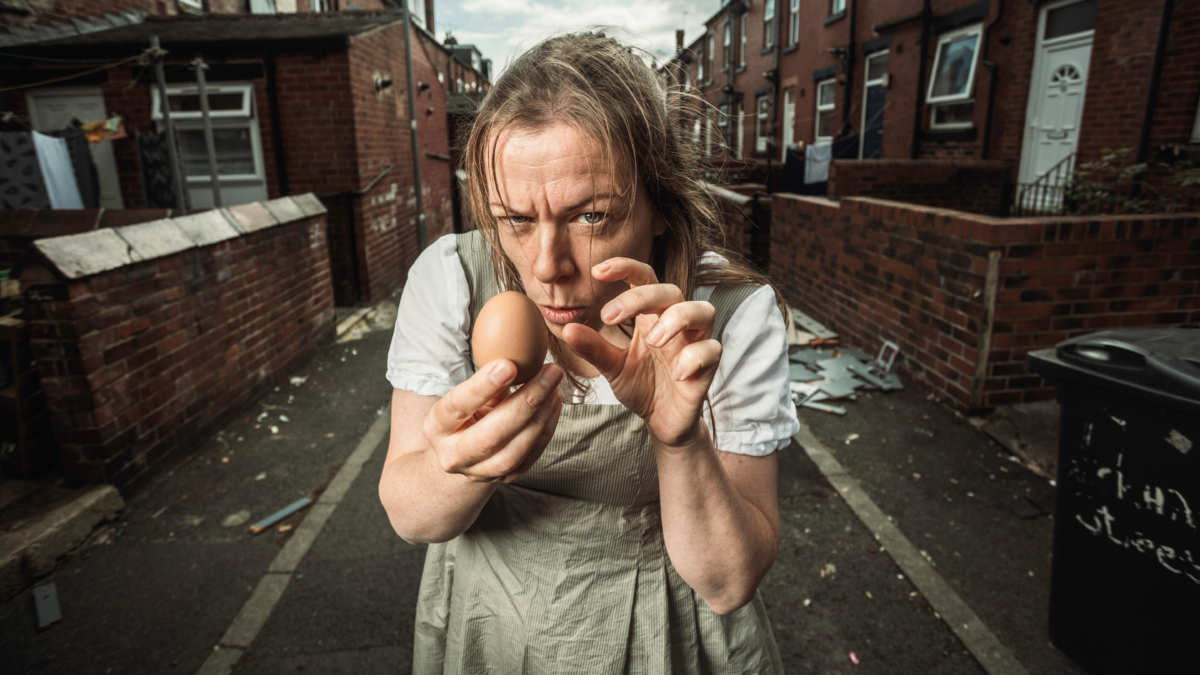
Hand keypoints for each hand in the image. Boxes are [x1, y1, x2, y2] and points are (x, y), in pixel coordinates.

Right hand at [423, 360, 562, 482]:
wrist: (462, 453)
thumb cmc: (466, 412)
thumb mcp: (466, 395)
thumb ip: (489, 380)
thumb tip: (520, 354)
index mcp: (437, 427)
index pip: (457, 407)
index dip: (482, 387)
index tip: (508, 365)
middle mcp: (453, 455)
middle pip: (490, 436)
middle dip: (525, 403)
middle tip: (550, 373)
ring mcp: (479, 472)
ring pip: (513, 453)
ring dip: (540, 418)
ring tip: (555, 388)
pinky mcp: (504, 478)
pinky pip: (530, 458)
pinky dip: (546, 430)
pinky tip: (554, 405)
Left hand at [561, 258, 719, 449]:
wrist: (663, 421)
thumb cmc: (641, 387)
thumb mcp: (613, 368)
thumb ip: (594, 349)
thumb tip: (566, 329)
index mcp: (652, 316)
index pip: (645, 278)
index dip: (625, 267)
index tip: (597, 270)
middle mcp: (676, 323)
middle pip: (671, 290)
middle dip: (642, 297)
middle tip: (610, 317)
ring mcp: (695, 342)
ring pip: (703, 310)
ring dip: (677, 318)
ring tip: (653, 340)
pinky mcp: (708, 366)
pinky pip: (712, 350)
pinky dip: (693, 357)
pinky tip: (675, 374)